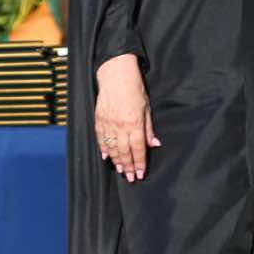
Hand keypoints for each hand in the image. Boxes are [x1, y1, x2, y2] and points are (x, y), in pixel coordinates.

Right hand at [94, 53, 159, 181]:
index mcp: (134, 123)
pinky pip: (101, 138)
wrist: (116, 75)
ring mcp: (108, 123)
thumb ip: (149, 128)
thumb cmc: (134, 89)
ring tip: (121, 171)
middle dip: (128, 167)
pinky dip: (103, 149)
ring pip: (112, 148)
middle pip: (124, 152)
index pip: (138, 148)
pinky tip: (106, 157)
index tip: (141, 174)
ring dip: (116, 161)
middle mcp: (120, 126)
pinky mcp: (98, 119)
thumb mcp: (147, 108)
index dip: (140, 163)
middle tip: (131, 178)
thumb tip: (154, 145)